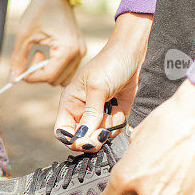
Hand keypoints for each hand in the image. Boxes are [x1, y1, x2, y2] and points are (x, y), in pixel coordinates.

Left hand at [9, 0, 85, 85]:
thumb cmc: (38, 11)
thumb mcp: (24, 35)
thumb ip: (18, 59)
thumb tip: (13, 79)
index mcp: (67, 49)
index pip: (48, 76)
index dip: (31, 77)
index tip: (21, 69)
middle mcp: (78, 52)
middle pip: (56, 80)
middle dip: (40, 73)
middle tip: (32, 55)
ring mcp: (81, 52)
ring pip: (63, 78)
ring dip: (48, 72)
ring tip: (40, 53)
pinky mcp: (80, 50)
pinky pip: (67, 70)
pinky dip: (55, 67)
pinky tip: (47, 52)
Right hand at [54, 12, 151, 150]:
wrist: (132, 53)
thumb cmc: (110, 63)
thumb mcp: (97, 87)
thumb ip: (90, 114)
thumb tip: (82, 137)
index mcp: (70, 102)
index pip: (63, 131)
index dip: (72, 140)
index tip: (85, 141)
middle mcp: (82, 110)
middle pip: (81, 137)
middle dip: (92, 138)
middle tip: (102, 133)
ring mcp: (99, 113)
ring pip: (98, 136)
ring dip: (107, 129)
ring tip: (113, 111)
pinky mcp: (114, 113)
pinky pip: (113, 130)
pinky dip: (118, 124)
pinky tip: (120, 109)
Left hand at [97, 80, 194, 194]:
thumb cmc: (170, 122)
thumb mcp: (137, 138)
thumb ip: (131, 160)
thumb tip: (133, 164)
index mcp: (126, 177)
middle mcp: (147, 193)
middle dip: (143, 184)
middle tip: (155, 163)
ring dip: (163, 187)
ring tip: (173, 163)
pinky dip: (182, 186)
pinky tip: (185, 167)